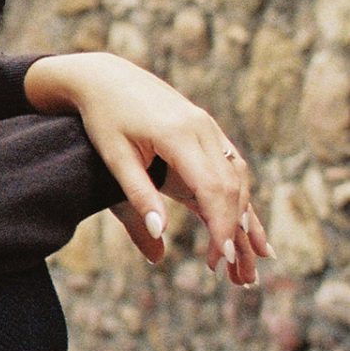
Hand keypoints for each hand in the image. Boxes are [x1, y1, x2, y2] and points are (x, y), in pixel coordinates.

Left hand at [24, 53, 269, 284]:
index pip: (212, 189)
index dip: (221, 227)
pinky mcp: (206, 128)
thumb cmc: (103, 118)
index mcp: (178, 135)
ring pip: (238, 177)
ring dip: (244, 217)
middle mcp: (202, 128)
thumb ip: (138, 194)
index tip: (223, 260)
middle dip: (236, 232)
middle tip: (237, 274)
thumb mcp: (114, 157)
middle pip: (232, 187)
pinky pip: (232, 165)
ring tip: (248, 258)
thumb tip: (159, 234)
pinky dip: (240, 196)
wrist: (105, 76)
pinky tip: (244, 222)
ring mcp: (208, 126)